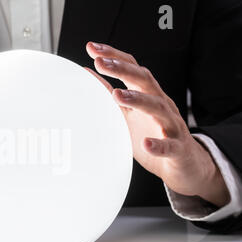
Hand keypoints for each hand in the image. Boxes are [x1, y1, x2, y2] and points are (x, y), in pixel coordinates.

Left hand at [85, 42, 229, 206]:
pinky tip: (146, 143)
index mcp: (147, 95)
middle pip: (144, 80)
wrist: (183, 164)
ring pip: (157, 107)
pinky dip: (158, 144)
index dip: (113, 56)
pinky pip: (169, 146)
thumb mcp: (128, 112)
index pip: (132, 68)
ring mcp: (171, 125)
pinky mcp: (178, 148)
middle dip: (122, 69)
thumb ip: (111, 94)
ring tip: (117, 95)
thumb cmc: (153, 134)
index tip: (91, 48)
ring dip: (137, 99)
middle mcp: (160, 104)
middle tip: (100, 63)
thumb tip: (89, 72)